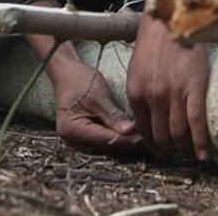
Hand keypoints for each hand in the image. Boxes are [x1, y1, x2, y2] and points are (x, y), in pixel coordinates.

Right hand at [26, 32, 141, 150]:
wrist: (67, 72)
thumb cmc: (80, 80)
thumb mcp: (98, 96)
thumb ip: (112, 115)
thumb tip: (130, 132)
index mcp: (71, 130)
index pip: (105, 139)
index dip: (127, 139)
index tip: (146, 134)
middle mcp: (72, 140)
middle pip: (105, 145)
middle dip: (127, 140)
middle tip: (149, 134)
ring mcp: (77, 140)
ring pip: (106, 144)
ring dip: (124, 139)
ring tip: (144, 133)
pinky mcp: (85, 135)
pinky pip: (104, 138)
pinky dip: (118, 135)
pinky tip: (133, 131)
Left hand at [126, 14, 209, 159]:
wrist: (172, 17)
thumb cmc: (156, 41)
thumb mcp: (137, 68)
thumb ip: (141, 92)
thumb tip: (147, 117)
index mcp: (135, 91)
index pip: (144, 130)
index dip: (154, 144)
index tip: (162, 149)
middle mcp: (152, 96)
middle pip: (161, 136)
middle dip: (170, 150)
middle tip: (178, 153)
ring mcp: (173, 93)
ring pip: (179, 134)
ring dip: (185, 149)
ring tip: (191, 155)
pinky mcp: (194, 87)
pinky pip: (196, 122)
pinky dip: (200, 142)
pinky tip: (204, 154)